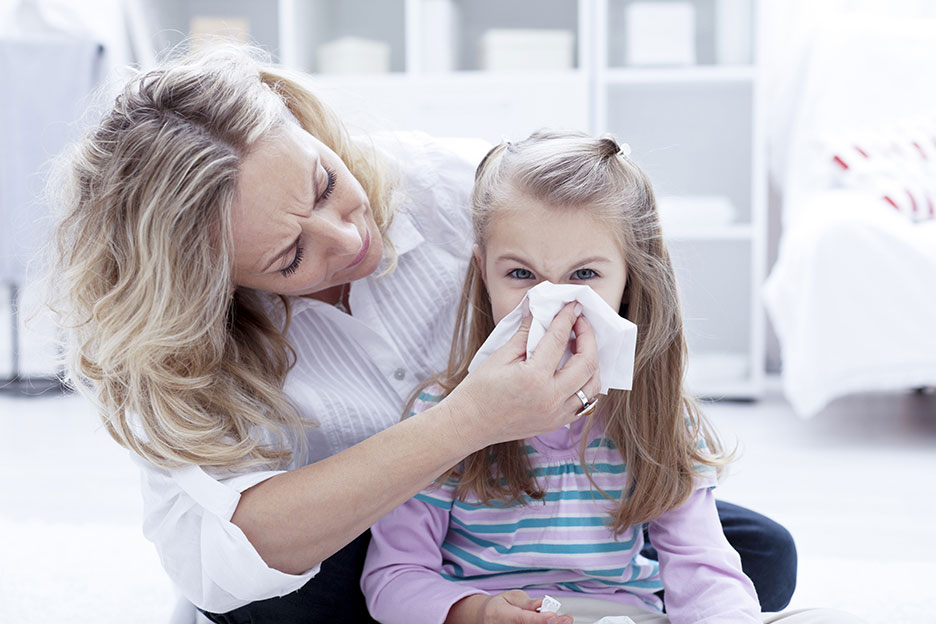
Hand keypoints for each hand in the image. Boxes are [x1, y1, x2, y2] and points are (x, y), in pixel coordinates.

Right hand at [446, 301, 599, 448]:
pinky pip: (585, 402)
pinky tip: (577, 369)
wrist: (469, 424)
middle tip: (580, 323)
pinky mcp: (557, 423)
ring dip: (593, 361)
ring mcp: (557, 414)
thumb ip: (525, 332)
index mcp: (534, 378)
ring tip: (582, 346)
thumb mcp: (500, 356)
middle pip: (586, 362)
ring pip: (592, 385)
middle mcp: (551, 398)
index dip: (567, 318)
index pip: (559, 340)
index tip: (573, 306)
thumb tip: (537, 309)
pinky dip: (586, 383)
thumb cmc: (479, 390)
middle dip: (588, 337)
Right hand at [447, 591, 573, 623]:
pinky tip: (553, 623)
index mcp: (500, 614)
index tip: (553, 617)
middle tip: (566, 619)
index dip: (539, 620)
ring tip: (564, 620)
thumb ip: (527, 603)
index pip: (522, 619)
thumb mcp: (511, 597)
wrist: (485, 618)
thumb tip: (541, 604)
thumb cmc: (499, 606)